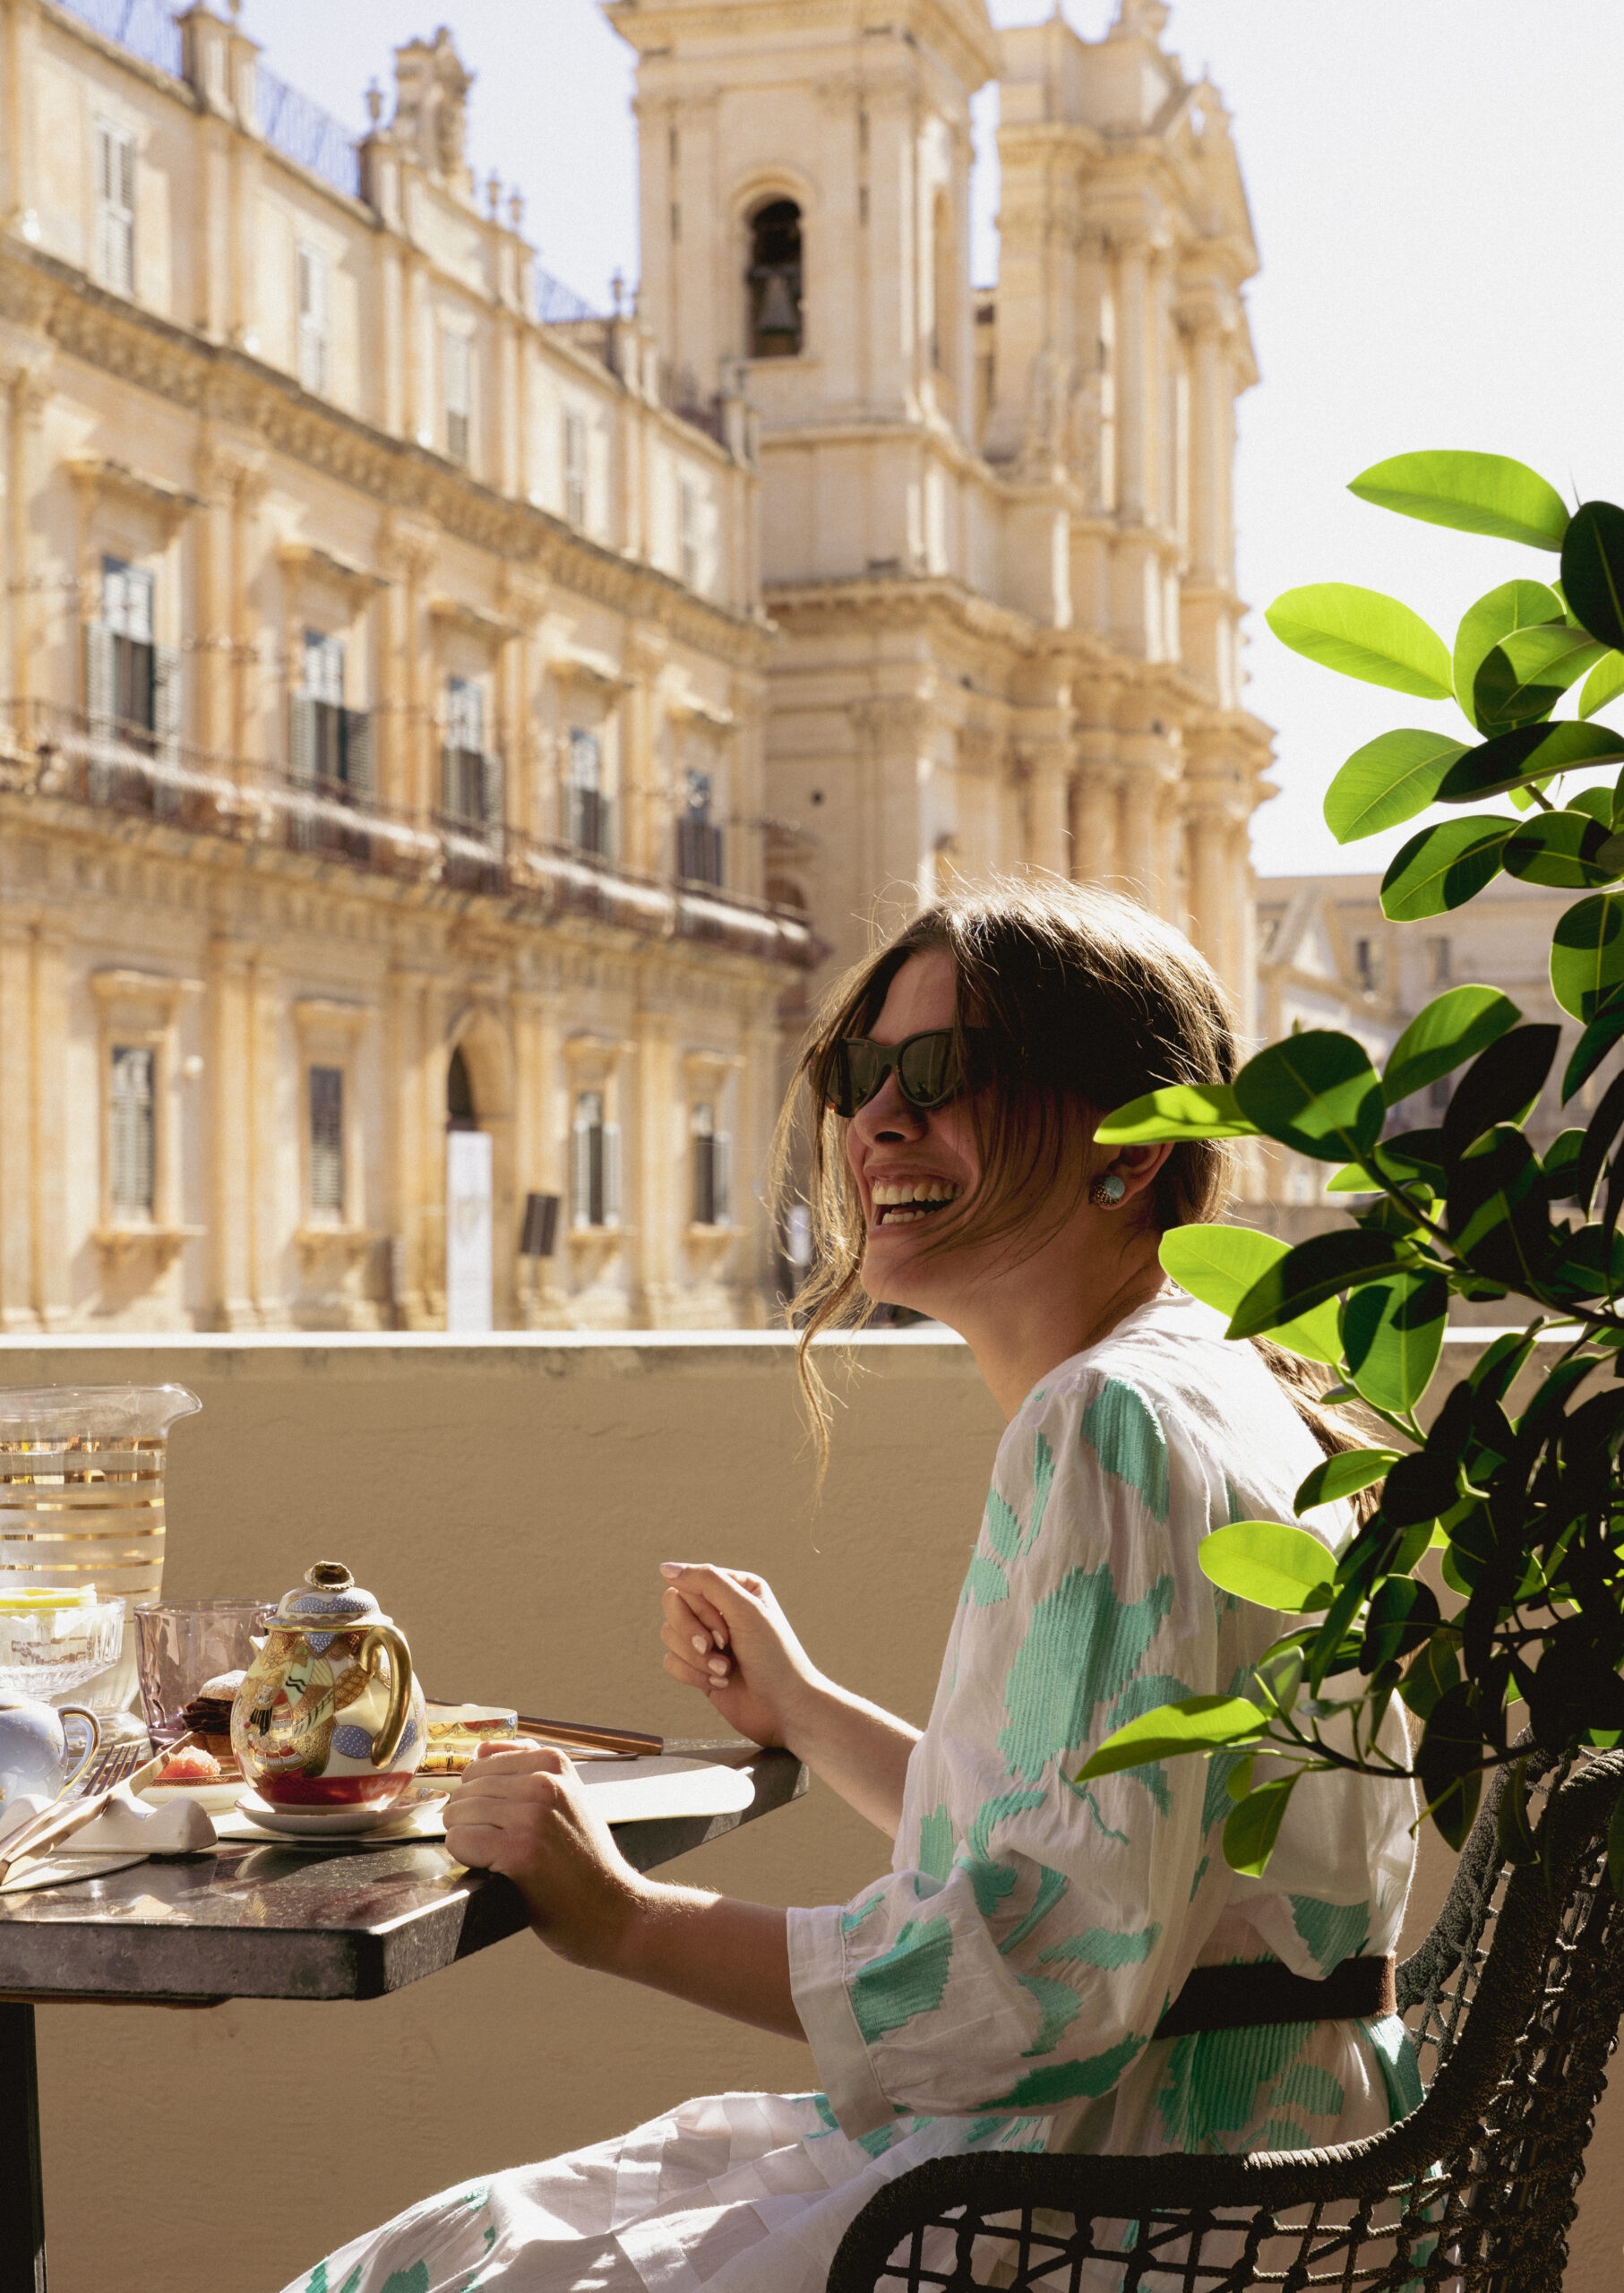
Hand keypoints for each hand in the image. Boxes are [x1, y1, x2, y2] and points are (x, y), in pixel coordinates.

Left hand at [443, 1741, 645, 1968]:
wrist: (615, 1910)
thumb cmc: (587, 1859)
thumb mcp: (570, 1797)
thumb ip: (528, 1766)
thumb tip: (481, 1747)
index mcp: (554, 1763)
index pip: (480, 1764)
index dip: (480, 1797)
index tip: (500, 1821)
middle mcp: (544, 1783)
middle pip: (466, 1789)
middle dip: (468, 1818)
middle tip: (496, 1845)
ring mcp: (532, 1816)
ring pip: (458, 1814)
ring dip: (466, 1839)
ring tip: (496, 1857)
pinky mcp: (520, 1852)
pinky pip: (461, 1841)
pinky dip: (465, 1856)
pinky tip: (491, 1867)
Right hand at [659, 1563, 824, 1749]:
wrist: (784, 1709)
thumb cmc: (775, 1658)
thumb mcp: (746, 1610)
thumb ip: (706, 1582)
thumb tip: (664, 1568)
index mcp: (736, 1587)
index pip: (689, 1584)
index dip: (700, 1611)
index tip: (726, 1632)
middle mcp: (720, 1609)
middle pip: (673, 1607)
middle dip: (693, 1635)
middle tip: (722, 1650)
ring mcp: (708, 1639)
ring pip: (669, 1634)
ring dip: (696, 1658)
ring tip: (724, 1671)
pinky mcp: (698, 1666)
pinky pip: (670, 1661)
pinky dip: (692, 1675)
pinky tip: (719, 1683)